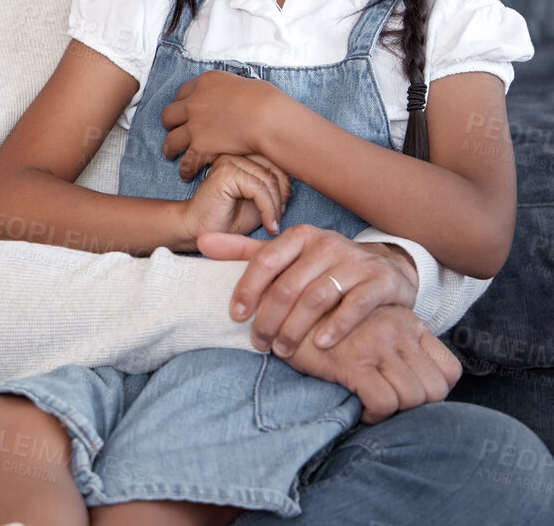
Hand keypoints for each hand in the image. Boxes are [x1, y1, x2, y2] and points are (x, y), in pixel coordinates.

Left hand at [161, 71, 304, 178]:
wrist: (268, 119)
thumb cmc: (267, 101)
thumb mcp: (244, 84)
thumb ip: (230, 92)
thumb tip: (235, 98)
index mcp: (205, 83)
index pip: (183, 91)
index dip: (183, 102)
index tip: (185, 109)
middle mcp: (194, 102)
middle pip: (170, 114)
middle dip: (171, 123)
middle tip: (174, 129)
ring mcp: (194, 125)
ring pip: (170, 139)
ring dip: (170, 148)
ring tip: (171, 154)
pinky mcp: (199, 146)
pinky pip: (186, 161)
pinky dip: (186, 169)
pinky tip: (187, 174)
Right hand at [179, 154, 291, 245]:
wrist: (199, 231)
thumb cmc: (230, 217)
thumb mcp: (260, 199)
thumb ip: (274, 183)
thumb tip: (300, 177)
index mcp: (243, 153)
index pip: (279, 159)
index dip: (287, 186)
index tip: (282, 208)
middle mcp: (235, 152)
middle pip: (277, 166)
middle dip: (283, 195)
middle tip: (278, 216)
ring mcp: (229, 160)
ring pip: (269, 179)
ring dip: (276, 206)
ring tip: (272, 222)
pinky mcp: (225, 173)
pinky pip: (259, 189)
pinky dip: (269, 210)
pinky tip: (268, 224)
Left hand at [199, 225, 419, 355]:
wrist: (386, 268)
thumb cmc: (325, 265)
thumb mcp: (287, 254)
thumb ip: (244, 250)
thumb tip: (201, 241)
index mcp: (300, 236)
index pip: (264, 261)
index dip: (247, 290)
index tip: (235, 316)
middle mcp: (327, 244)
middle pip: (288, 286)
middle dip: (269, 319)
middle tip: (259, 344)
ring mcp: (356, 262)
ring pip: (317, 298)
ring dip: (296, 328)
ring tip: (282, 351)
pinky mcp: (380, 282)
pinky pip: (355, 306)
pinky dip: (336, 327)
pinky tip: (321, 344)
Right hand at [276, 304, 459, 423]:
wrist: (281, 311)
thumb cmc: (322, 324)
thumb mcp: (367, 324)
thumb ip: (393, 343)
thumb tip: (415, 383)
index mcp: (406, 320)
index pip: (449, 369)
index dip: (435, 391)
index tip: (410, 397)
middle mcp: (397, 329)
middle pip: (436, 388)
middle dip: (417, 409)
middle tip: (392, 408)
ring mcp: (377, 344)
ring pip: (415, 398)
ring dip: (396, 412)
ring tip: (374, 410)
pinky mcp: (353, 362)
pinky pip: (384, 402)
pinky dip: (375, 415)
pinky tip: (361, 412)